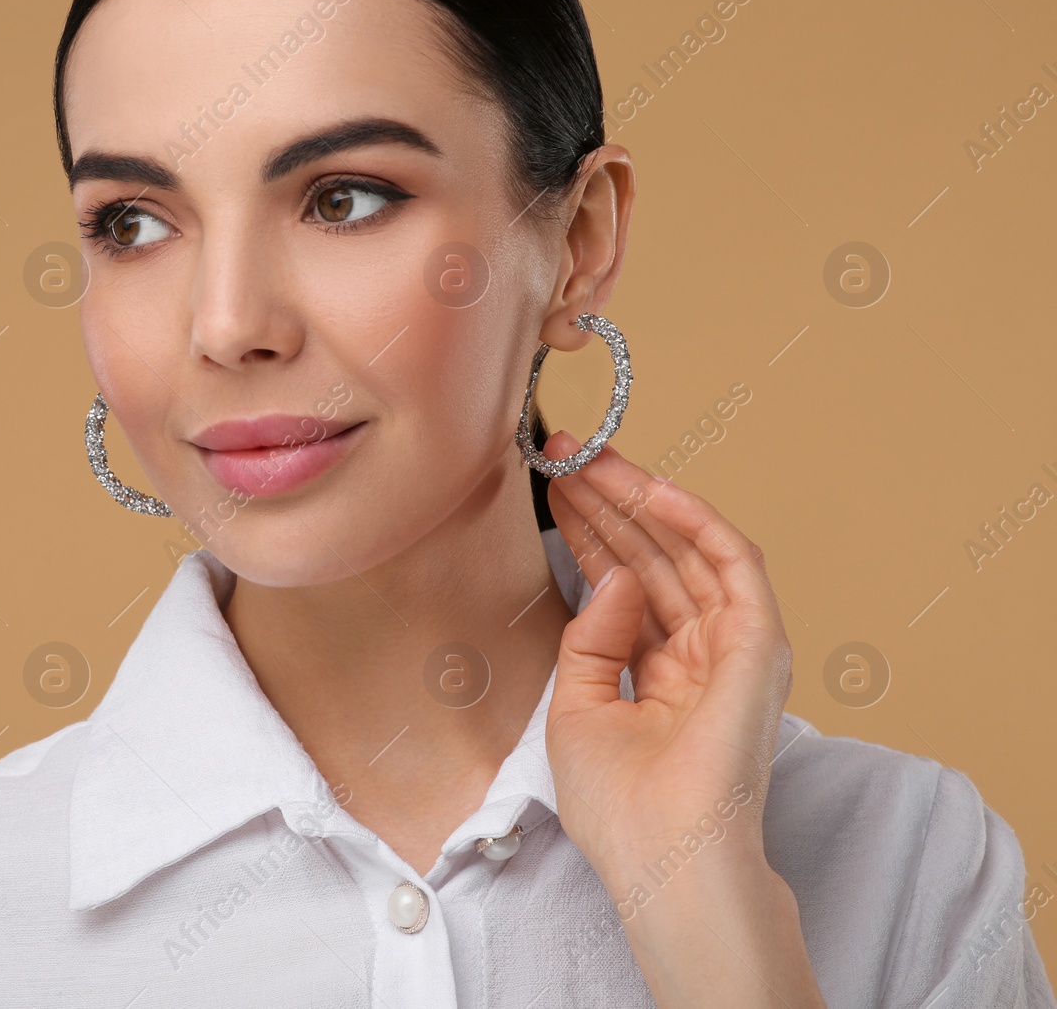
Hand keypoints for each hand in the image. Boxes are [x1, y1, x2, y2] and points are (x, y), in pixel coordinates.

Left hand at [540, 430, 793, 889]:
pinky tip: (653, 488)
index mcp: (659, 674)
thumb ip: (592, 637)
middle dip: (608, 501)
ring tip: (590, 456)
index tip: (550, 487)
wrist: (663, 861)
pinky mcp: (762, 647)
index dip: (589, 532)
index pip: (624, 583)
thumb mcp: (577, 709)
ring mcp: (734, 648)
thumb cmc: (619, 807)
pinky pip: (735, 565)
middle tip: (564, 452)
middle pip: (652, 557)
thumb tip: (616, 574)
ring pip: (688, 550)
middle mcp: (700, 654)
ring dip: (641, 498)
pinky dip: (697, 521)